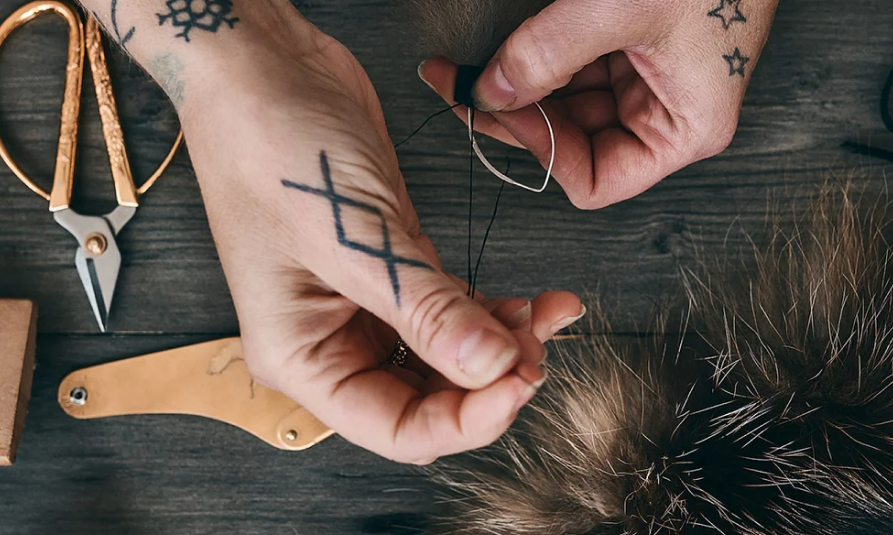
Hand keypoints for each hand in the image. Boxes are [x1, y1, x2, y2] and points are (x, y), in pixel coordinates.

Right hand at [177, 5, 584, 462]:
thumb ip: (427, 311)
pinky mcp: (395, 266)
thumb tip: (494, 368)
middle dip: (488, 382)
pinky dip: (491, 312)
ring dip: (500, 346)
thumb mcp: (354, 238)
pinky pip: (451, 310)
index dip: (464, 420)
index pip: (395, 427)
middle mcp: (331, 340)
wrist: (264, 67)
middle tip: (538, 350)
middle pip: (427, 398)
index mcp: (300, 355)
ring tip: (544, 317)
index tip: (520, 383)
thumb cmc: (272, 146)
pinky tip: (529, 301)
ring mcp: (366, 303)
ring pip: (446, 357)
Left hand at [419, 0, 778, 208]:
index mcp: (686, 129)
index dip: (542, 152)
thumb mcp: (618, 9)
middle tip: (461, 87)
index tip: (499, 112)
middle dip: (519, 115)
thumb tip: (488, 92)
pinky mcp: (635, 48)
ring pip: (569, 105)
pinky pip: (577, 68)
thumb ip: (546, 54)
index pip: (596, 180)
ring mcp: (649, 81)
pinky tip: (510, 47)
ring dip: (523, 87)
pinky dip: (541, 59)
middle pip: (575, 142)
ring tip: (473, 65)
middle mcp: (668, 115)